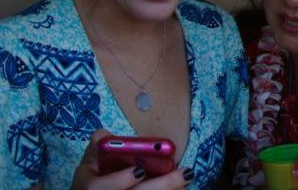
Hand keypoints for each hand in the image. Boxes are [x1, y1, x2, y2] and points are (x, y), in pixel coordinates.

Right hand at [71, 129, 194, 188]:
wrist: (102, 189)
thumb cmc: (99, 174)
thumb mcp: (93, 158)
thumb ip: (100, 145)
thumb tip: (104, 136)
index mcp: (87, 187)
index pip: (97, 189)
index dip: (119, 181)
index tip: (140, 170)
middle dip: (159, 186)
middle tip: (182, 174)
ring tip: (187, 177)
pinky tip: (182, 187)